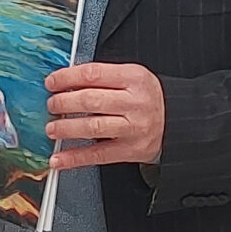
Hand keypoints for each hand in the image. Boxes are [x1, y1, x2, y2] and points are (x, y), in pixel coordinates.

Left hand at [44, 62, 164, 169]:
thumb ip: (102, 78)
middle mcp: (135, 103)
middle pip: (91, 100)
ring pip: (92, 127)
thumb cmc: (148, 98)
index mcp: (134, 78)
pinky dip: (74, 158)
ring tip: (52, 128)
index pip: (93, 74)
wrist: (179, 122)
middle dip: (63, 102)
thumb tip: (64, 83)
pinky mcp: (131, 150)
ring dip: (66, 128)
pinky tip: (58, 158)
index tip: (51, 82)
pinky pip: (97, 155)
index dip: (67, 77)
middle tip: (51, 105)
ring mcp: (134, 128)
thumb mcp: (132, 78)